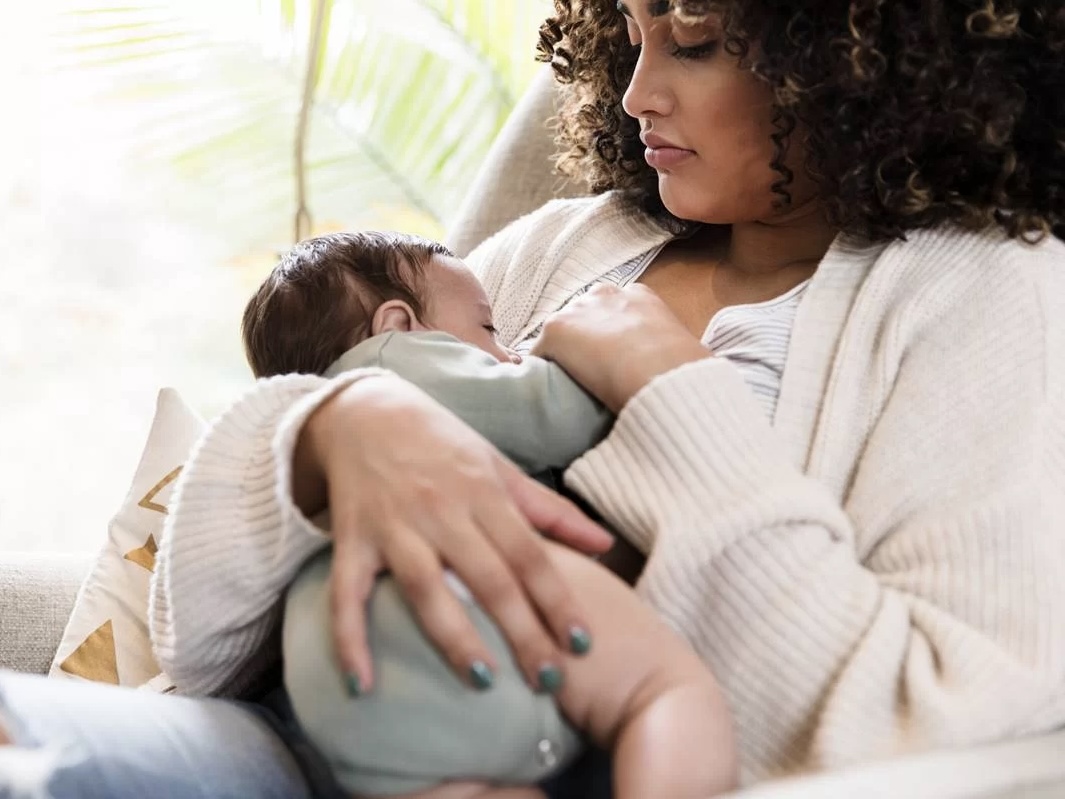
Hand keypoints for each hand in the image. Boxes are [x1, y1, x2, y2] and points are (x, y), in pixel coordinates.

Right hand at [295, 374, 613, 693]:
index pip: (529, 554)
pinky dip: (349, 639)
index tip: (582, 643)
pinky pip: (347, 594)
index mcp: (483, 493)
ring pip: (426, 589)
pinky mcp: (350, 540)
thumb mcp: (498, 467)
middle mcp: (441, 511)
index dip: (558, 599)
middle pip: (488, 578)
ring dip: (454, 638)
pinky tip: (360, 685)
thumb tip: (605, 545)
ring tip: (484, 682)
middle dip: (521, 632)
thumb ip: (550, 511)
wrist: (363, 411)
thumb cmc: (441, 444)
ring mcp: (393, 527)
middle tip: (549, 681)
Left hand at [531, 284, 709, 412]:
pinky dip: (539, 372)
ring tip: (568, 385)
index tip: (613, 360)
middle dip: (583, 341)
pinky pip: (537, 354)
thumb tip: (674, 376)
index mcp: (641, 296)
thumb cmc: (684, 372)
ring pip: (560, 335)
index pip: (613, 310)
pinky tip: (546, 393)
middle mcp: (606, 295)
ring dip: (562, 356)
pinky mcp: (556, 329)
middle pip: (582, 317)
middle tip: (590, 374)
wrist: (663, 375)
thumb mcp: (684, 352)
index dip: (610, 337)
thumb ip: (668, 352)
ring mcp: (578, 310)